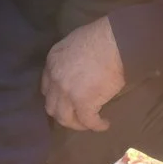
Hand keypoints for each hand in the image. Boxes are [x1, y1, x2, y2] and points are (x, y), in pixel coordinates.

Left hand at [41, 16, 124, 131]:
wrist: (116, 41)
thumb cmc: (102, 37)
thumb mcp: (76, 42)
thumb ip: (70, 59)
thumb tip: (80, 69)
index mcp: (53, 62)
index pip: (46, 87)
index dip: (56, 97)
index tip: (66, 101)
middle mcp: (55, 79)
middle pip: (51, 106)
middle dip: (63, 113)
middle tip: (76, 115)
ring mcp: (67, 93)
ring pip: (64, 118)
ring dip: (77, 124)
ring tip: (88, 123)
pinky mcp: (83, 103)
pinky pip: (88, 121)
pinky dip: (96, 126)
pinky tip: (104, 125)